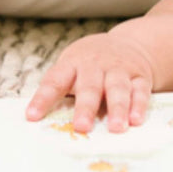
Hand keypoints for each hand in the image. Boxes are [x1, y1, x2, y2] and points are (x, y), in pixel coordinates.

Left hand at [25, 33, 154, 132]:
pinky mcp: (140, 76)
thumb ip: (61, 90)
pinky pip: (140, 90)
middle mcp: (95, 65)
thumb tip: (40, 120)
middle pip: (90, 86)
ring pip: (117, 88)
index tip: (32, 117)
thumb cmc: (91, 64)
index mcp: (72, 63)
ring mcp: (119, 69)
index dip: (43, 99)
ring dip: (117, 108)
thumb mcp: (72, 66)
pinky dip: (138, 105)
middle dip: (86, 108)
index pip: (55, 81)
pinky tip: (135, 120)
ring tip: (115, 128)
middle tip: (81, 127)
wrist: (130, 43)